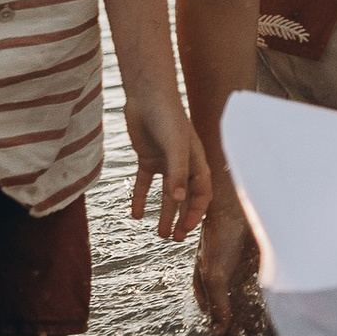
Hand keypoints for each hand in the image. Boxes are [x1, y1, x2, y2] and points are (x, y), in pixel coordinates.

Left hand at [126, 95, 212, 243]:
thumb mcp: (175, 147)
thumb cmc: (168, 118)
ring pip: (167, 194)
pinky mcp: (148, 158)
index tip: (185, 229)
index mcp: (197, 162)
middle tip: (174, 239)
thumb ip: (177, 174)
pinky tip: (135, 215)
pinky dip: (140, 198)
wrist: (147, 96)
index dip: (196, 212)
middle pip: (186, 197)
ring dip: (164, 213)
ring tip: (159, 234)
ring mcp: (165, 162)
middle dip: (182, 219)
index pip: (201, 193)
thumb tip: (177, 202)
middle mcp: (183, 164)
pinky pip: (144, 183)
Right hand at [194, 192, 261, 335]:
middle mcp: (220, 281)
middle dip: (237, 323)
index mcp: (204, 284)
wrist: (239, 209)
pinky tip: (269, 312)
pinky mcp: (254, 266)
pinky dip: (261, 302)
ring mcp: (237, 273)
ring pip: (244, 301)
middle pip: (228, 309)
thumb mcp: (214, 275)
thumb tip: (218, 330)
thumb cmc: (219, 239)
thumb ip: (218, 304)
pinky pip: (257, 289)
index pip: (211, 312)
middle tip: (247, 334)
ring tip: (258, 329)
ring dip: (250, 315)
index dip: (220, 325)